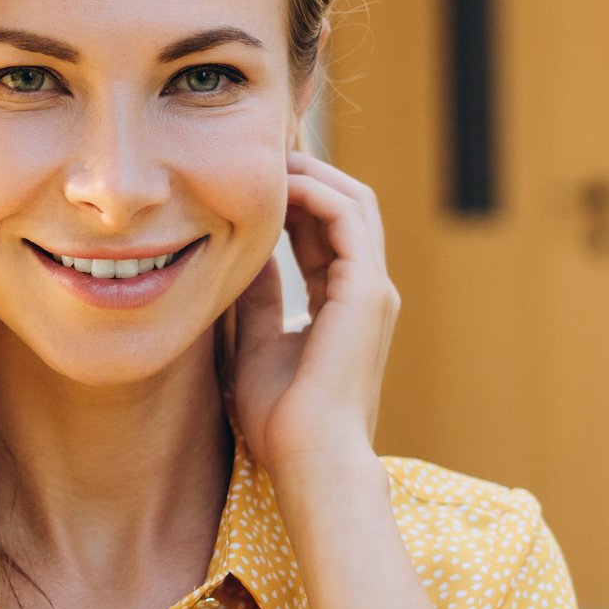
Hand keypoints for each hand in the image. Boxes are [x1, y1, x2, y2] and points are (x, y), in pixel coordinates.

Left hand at [227, 151, 400, 471]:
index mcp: (344, 305)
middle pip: (344, 208)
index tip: (250, 179)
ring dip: (313, 174)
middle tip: (262, 150)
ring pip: (354, 204)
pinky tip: (280, 185)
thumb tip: (236, 258)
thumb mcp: (256, 345)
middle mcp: (366, 291)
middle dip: (307, 174)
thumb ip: (255, 300)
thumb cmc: (282, 420)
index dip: (292, 200)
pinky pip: (349, 219)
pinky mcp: (367, 291)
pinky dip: (318, 193)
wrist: (310, 458)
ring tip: (270, 156)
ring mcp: (372, 290)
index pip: (324, 232)